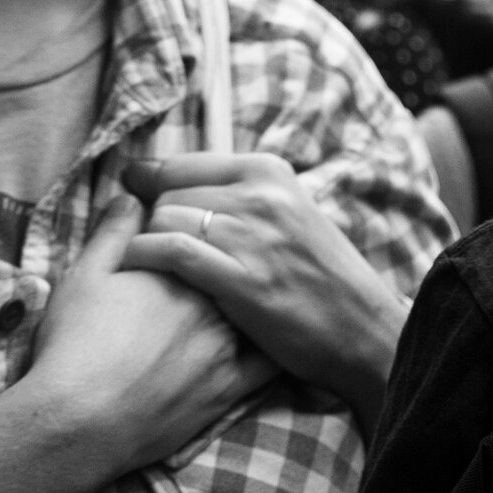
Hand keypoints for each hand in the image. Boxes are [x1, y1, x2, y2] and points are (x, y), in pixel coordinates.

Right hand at [23, 193, 275, 482]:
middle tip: (209, 276)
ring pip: (258, 311)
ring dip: (254, 303)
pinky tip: (272, 343)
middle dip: (226, 267)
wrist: (77, 422)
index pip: (204, 234)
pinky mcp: (232, 386)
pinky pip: (272, 362)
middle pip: (234, 270)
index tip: (188, 241)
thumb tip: (134, 196)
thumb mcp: (84, 277)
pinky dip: (276, 349)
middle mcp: (214, 299)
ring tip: (243, 303)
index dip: (195, 236)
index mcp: (181, 266)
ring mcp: (228, 344)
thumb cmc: (74, 347)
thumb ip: (114, 232)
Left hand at [119, 153, 408, 422]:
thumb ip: (235, 197)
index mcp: (270, 172)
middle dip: (151, 221)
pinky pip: (172, 251)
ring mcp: (252, 236)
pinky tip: (138, 269)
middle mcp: (261, 195)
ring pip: (165, 219)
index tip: (133, 199)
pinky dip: (144, 256)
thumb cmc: (317, 276)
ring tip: (146, 267)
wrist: (359, 327)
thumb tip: (161, 179)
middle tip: (152, 249)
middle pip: (168, 193)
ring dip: (146, 243)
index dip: (148, 185)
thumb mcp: (287, 214)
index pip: (181, 165)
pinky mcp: (242, 279)